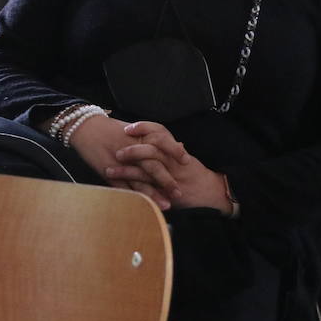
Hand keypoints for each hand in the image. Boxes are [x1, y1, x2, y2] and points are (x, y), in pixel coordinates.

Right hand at [67, 114, 173, 209]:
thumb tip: (178, 146)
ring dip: (153, 194)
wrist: (86, 127)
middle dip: (167, 180)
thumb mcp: (134, 129)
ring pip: (139, 180)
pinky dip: (134, 197)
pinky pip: (123, 187)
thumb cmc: (111, 128)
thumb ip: (154, 138)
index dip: (174, 151)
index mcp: (138, 137)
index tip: (187, 161)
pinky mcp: (109, 172)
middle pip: (153, 165)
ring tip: (167, 205)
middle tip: (179, 192)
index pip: (161, 142)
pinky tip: (143, 206)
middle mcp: (131, 150)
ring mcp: (120, 163)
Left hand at [110, 121, 230, 213]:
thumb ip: (173, 149)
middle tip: (116, 149)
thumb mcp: (185, 158)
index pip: (159, 132)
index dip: (143, 128)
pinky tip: (120, 190)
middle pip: (151, 149)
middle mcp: (172, 161)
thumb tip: (168, 140)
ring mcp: (169, 176)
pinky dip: (134, 189)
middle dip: (132, 149)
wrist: (210, 192)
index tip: (128, 128)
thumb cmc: (197, 175)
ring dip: (126, 170)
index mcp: (175, 150)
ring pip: (146, 170)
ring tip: (110, 169)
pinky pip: (148, 189)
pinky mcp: (166, 192)